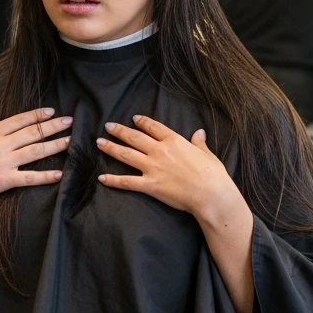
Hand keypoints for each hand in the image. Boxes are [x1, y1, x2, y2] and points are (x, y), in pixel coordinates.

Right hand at [0, 107, 71, 214]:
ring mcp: (3, 163)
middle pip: (32, 133)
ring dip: (54, 145)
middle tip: (69, 121)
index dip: (37, 115)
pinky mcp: (3, 181)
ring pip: (35, 151)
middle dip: (53, 126)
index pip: (19, 120)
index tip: (51, 111)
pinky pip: (29, 177)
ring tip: (69, 141)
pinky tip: (59, 174)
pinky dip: (45, 176)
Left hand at [96, 115, 240, 218]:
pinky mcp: (149, 185)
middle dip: (120, 131)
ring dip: (111, 148)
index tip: (134, 118)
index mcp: (175, 141)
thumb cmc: (213, 175)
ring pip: (126, 155)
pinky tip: (102, 178)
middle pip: (135, 137)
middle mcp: (160, 151)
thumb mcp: (208, 154)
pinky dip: (113, 180)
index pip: (154, 127)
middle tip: (108, 126)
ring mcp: (152, 168)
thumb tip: (199, 132)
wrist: (210, 194)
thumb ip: (199, 143)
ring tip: (99, 142)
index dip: (142, 122)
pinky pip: (127, 181)